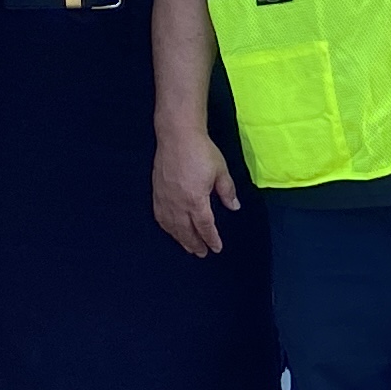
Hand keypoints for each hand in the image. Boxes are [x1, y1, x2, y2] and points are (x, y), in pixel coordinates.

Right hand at [153, 124, 240, 257]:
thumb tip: (234, 207)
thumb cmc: (201, 151)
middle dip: (195, 244)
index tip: (216, 248)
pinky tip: (170, 230)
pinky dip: (166, 227)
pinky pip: (160, 216)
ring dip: (180, 239)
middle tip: (201, 253)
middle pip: (186, 231)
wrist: (177, 136)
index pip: (204, 226)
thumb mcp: (220, 171)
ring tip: (188, 247)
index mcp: (196, 200)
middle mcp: (178, 204)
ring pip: (172, 227)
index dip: (211, 239)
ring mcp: (165, 199)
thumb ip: (227, 191)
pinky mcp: (157, 192)